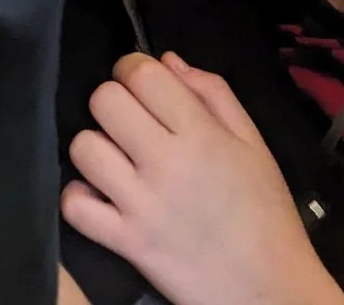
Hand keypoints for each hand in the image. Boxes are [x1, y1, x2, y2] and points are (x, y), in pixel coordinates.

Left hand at [62, 53, 343, 304]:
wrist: (268, 288)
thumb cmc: (266, 214)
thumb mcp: (254, 144)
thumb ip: (214, 94)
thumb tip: (167, 60)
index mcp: (201, 133)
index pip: (142, 74)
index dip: (133, 68)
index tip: (140, 83)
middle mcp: (166, 162)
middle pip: (104, 101)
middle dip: (112, 101)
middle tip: (130, 121)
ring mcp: (141, 204)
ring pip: (84, 147)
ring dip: (96, 148)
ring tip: (116, 160)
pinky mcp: (125, 242)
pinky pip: (75, 206)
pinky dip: (81, 198)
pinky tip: (103, 196)